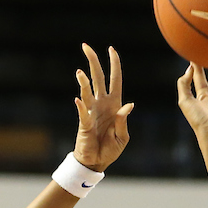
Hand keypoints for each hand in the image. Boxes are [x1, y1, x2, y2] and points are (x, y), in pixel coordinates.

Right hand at [72, 44, 133, 172]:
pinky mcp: (84, 122)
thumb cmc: (111, 149)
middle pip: (98, 78)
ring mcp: (92, 111)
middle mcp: (102, 104)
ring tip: (80, 72)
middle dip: (93, 62)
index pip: (115, 80)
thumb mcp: (123, 137)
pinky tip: (79, 100)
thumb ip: (123, 121)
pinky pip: (82, 111)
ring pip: (87, 91)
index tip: (111, 49)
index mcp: (114, 105)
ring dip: (84, 82)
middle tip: (85, 46)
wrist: (97, 161)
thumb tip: (128, 105)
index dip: (114, 65)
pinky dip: (81, 106)